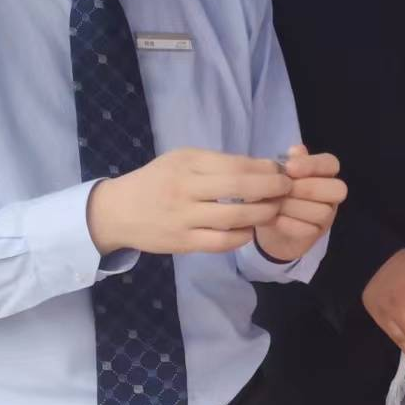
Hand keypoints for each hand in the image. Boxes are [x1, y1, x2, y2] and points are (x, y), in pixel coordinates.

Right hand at [88, 148, 291, 255]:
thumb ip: (216, 163)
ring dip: (262, 213)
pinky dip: (242, 236)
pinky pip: (221, 242)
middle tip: (287, 189)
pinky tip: (250, 229)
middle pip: (239, 187)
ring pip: (234, 217)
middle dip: (272, 188)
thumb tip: (262, 166)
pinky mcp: (182, 243)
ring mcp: (183, 218)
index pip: (236, 164)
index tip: (281, 170)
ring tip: (274, 209)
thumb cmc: (156, 181)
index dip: (265, 168)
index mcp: (187, 164)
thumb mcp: (181, 160)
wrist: (116, 212)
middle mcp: (185, 189)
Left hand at [254, 145, 346, 262]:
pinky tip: (274, 219)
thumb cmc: (277, 192)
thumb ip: (289, 162)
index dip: (313, 165)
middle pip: (336, 189)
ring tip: (274, 205)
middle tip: (283, 190)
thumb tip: (296, 150)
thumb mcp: (279, 175)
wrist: (269, 223)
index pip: (330, 163)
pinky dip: (289, 224)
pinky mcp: (317, 234)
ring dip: (295, 207)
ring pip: (323, 211)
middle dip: (308, 189)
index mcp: (325, 173)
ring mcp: (327, 215)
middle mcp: (331, 194)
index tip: (289, 168)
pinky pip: (310, 230)